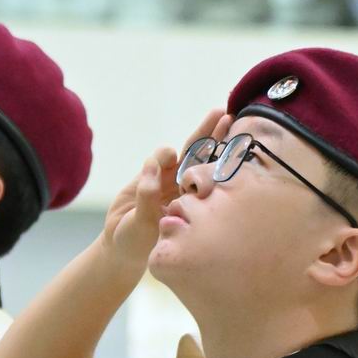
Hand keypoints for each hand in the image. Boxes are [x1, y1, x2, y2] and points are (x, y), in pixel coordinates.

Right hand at [101, 107, 232, 268]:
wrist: (120, 242)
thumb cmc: (137, 241)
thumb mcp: (144, 224)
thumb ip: (147, 197)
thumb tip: (153, 167)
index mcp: (196, 203)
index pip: (215, 176)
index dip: (226, 158)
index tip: (236, 142)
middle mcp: (187, 188)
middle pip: (205, 157)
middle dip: (213, 135)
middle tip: (222, 114)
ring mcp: (170, 179)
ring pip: (186, 153)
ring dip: (195, 136)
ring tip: (211, 118)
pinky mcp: (151, 174)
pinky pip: (159, 159)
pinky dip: (160, 156)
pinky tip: (161, 159)